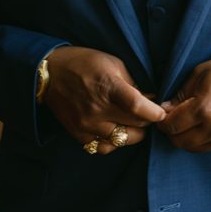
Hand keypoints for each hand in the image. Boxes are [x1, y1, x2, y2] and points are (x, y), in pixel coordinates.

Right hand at [43, 46, 165, 153]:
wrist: (48, 73)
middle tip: (148, 113)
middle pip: (136, 125)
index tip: (162, 112)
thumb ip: (134, 83)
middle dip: (148, 120)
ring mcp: (86, 124)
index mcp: (108, 87)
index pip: (138, 107)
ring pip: (124, 140)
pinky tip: (116, 130)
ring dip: (134, 133)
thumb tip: (151, 99)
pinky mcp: (78, 134)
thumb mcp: (113, 63)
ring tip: (133, 122)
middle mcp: (97, 109)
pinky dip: (115, 143)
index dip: (155, 113)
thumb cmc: (84, 64)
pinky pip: (104, 148)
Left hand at [157, 56, 210, 152]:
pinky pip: (207, 147)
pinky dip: (197, 142)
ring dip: (183, 138)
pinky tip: (198, 128)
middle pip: (179, 140)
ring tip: (184, 124)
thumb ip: (182, 92)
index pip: (172, 124)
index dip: (162, 120)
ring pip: (192, 147)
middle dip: (170, 131)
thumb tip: (166, 107)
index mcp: (203, 108)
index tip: (162, 112)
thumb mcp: (202, 72)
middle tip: (171, 119)